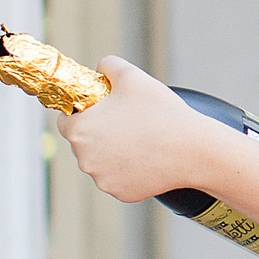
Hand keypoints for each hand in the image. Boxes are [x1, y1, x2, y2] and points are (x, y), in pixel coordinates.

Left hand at [56, 57, 213, 203]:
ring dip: (111, 152)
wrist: (193, 150)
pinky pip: (117, 178)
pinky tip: (146, 157)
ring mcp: (102, 179)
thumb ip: (108, 65)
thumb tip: (101, 68)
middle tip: (125, 122)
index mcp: (79, 130)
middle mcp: (84, 159)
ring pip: (100, 161)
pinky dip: (127, 170)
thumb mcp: (132, 76)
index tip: (100, 109)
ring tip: (139, 139)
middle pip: (82, 142)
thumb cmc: (161, 112)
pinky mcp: (120, 193)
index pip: (66, 119)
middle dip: (98, 132)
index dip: (82, 111)